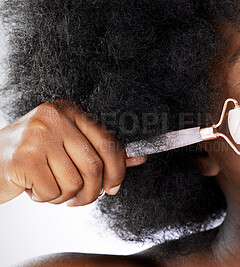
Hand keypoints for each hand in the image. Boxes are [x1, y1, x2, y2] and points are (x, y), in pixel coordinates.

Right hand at [0, 99, 146, 205]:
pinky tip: (34, 187)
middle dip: (92, 192)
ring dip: (65, 196)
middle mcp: (54, 117)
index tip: (113, 187)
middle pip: (94, 166)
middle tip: (81, 198)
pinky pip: (53, 192)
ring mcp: (37, 136)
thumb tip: (139, 158)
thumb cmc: (34, 157)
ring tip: (50, 187)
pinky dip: (47, 198)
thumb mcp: (68, 146)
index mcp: (70, 111)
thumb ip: (102, 152)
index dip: (117, 170)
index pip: (108, 142)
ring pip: (75, 182)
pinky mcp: (23, 158)